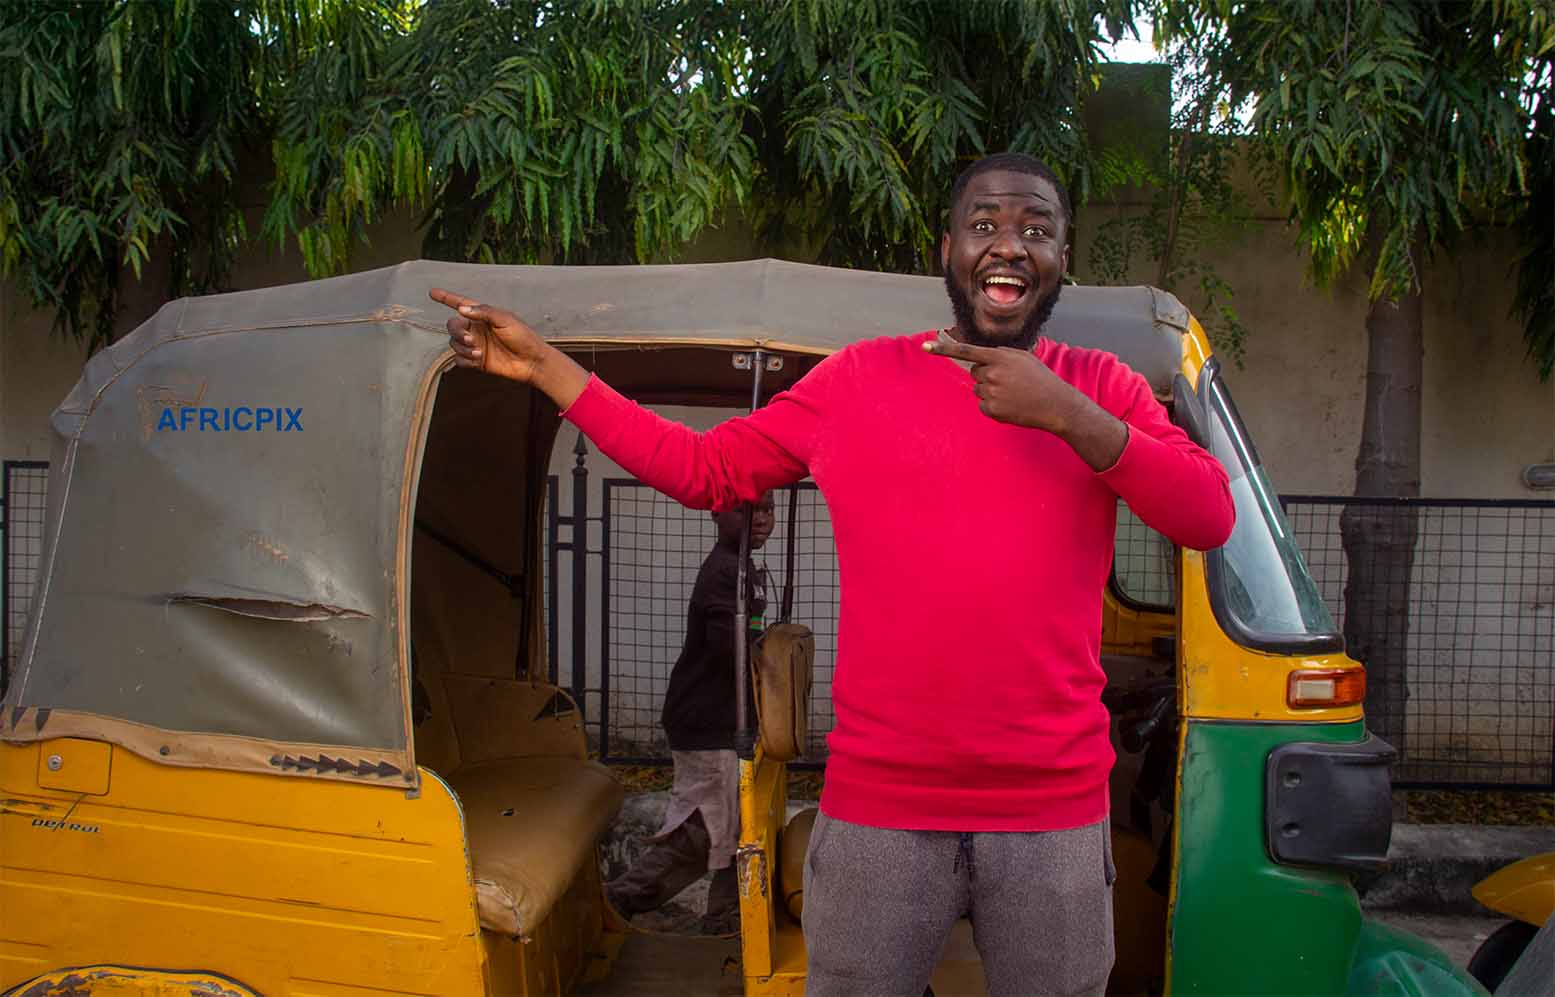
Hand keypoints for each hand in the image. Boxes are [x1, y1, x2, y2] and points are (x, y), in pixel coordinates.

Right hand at [428, 287, 588, 406]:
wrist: (531, 362)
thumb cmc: (523, 337)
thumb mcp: (505, 319)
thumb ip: (484, 312)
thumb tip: (461, 309)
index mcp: (483, 316)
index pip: (460, 304)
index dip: (446, 298)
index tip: (432, 292)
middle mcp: (476, 329)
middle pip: (452, 326)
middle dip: (457, 332)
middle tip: (471, 339)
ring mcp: (475, 345)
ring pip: (454, 343)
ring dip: (462, 347)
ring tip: (479, 351)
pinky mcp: (476, 361)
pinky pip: (459, 359)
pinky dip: (464, 359)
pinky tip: (477, 359)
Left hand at [924, 330, 1127, 469]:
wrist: (1055, 404)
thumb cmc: (1040, 378)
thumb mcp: (1023, 357)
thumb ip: (1001, 353)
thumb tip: (983, 357)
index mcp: (999, 357)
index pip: (967, 351)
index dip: (944, 349)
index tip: (925, 346)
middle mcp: (992, 374)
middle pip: (974, 373)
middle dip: (987, 376)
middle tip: (1010, 382)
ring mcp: (991, 393)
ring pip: (978, 389)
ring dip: (991, 391)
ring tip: (1014, 394)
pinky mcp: (992, 410)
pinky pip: (983, 405)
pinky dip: (994, 406)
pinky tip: (1011, 406)